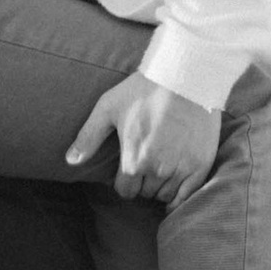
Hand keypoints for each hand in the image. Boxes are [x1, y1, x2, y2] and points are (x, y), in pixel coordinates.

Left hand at [67, 71, 216, 203]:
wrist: (186, 73)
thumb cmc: (145, 88)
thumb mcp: (109, 107)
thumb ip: (88, 137)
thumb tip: (70, 161)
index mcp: (132, 161)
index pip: (125, 191)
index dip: (126, 181)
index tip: (131, 169)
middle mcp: (156, 170)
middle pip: (146, 193)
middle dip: (144, 182)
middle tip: (148, 163)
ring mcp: (180, 168)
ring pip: (166, 195)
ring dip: (162, 186)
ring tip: (163, 168)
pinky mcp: (200, 164)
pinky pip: (188, 195)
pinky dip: (181, 196)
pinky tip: (178, 187)